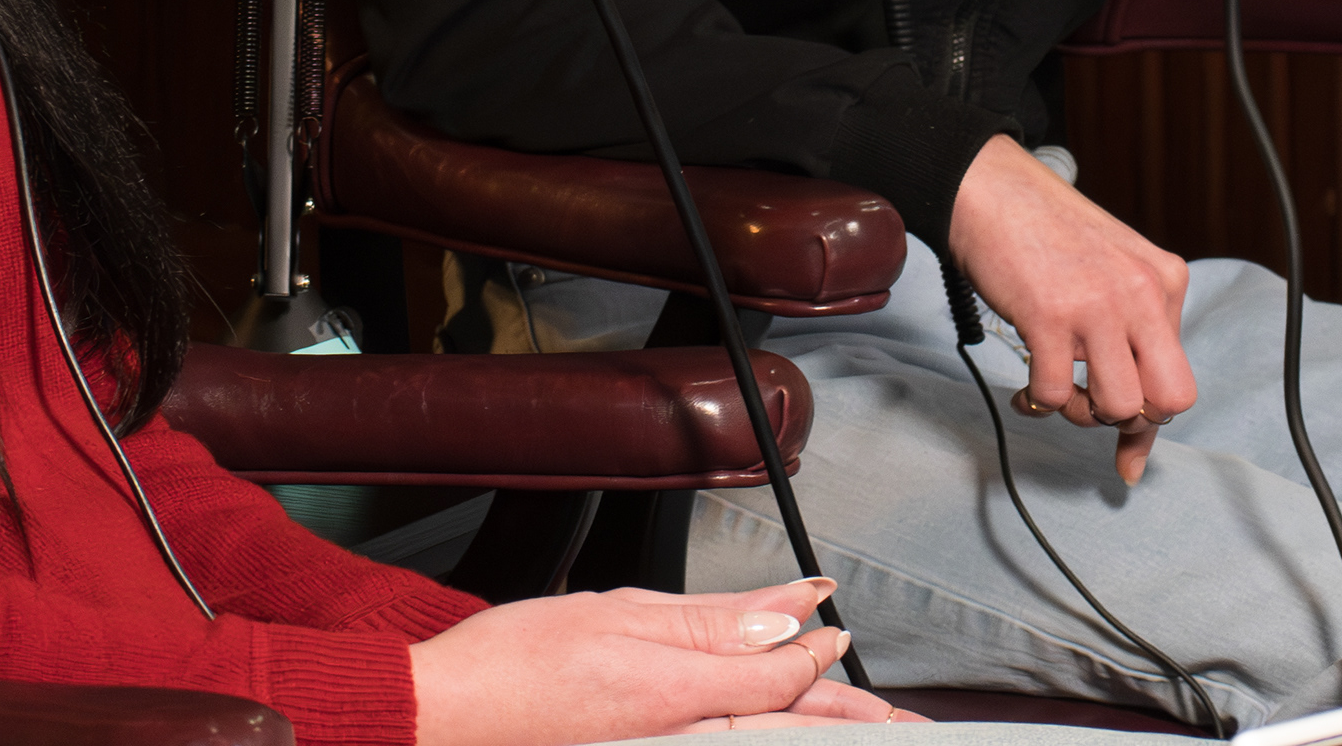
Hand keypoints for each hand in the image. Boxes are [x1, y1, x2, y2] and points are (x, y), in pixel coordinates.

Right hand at [409, 579, 914, 744]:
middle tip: (902, 723)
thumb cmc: (510, 664)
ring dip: (812, 736)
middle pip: (782, 730)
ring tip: (867, 734)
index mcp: (673, 693)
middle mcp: (673, 740)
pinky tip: (776, 733)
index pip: (777, 677)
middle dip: (847, 722)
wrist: (440, 720)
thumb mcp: (617, 611)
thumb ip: (711, 619)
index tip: (837, 631)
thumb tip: (788, 610)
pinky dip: (756, 741)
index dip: (816, 654)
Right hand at [942, 134, 1196, 484]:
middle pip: (1168, 403)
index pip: (1181, 381)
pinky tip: (1023, 387)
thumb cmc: (1045, 233)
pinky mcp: (1050, 315)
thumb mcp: (1111, 277)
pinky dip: (1036, 403)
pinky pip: (1054, 394)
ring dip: (1079, 413)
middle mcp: (1143, 293)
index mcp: (1166, 281)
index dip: (1150, 423)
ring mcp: (1099, 304)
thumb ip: (1132, 342)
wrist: (991, 187)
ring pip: (1118, 407)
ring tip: (1054, 389)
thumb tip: (1134, 444)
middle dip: (1129, 422)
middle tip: (1090, 403)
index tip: (1127, 450)